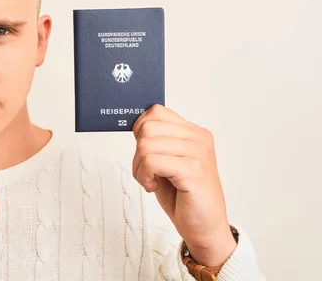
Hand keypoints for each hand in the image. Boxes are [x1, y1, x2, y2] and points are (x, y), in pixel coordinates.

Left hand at [131, 104, 236, 266]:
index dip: (140, 132)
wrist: (205, 227)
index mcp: (193, 132)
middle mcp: (198, 138)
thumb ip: (156, 141)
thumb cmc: (184, 196)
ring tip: (152, 180)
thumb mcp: (167, 161)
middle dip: (137, 153)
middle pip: (147, 127)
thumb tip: (135, 124)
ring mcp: (198, 153)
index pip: (156, 112)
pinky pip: (151, 162)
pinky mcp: (193, 170)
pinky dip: (144, 176)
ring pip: (145, 145)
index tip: (144, 153)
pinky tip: (154, 186)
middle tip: (147, 172)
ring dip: (139, 168)